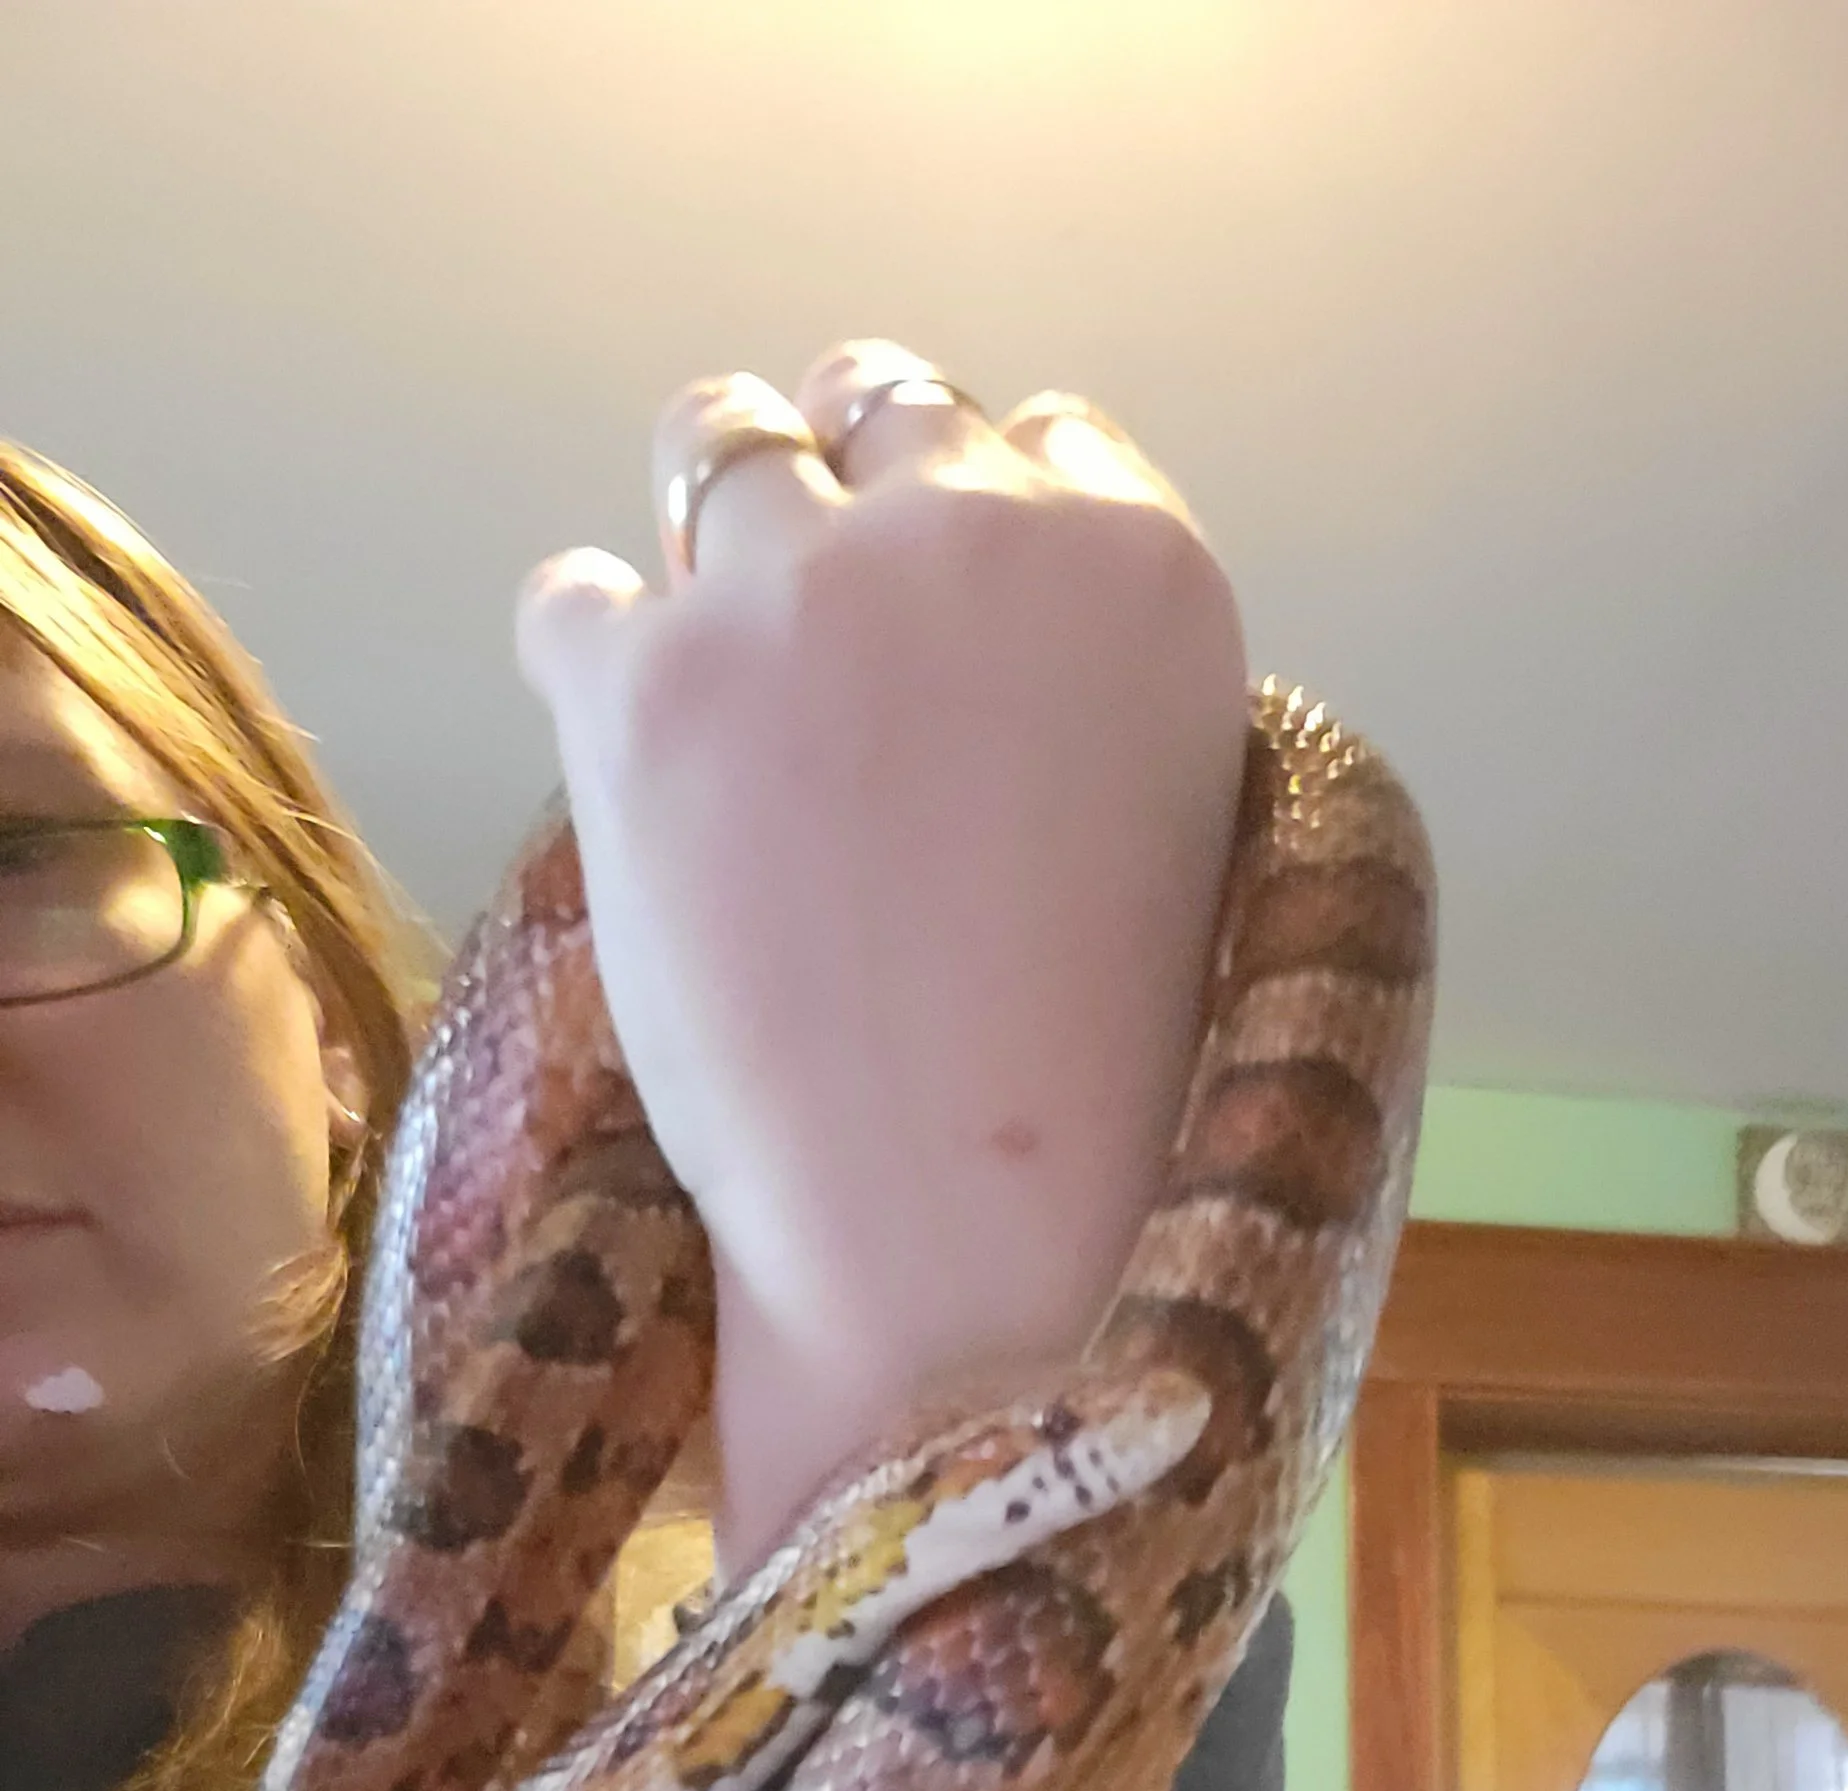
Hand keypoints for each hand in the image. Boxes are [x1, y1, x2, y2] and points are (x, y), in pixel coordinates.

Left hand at [516, 339, 1247, 1577]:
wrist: (966, 1233)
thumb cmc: (1100, 1076)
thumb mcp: (1173, 815)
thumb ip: (1081, 668)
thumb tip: (959, 614)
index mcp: (1144, 564)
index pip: (1042, 435)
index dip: (984, 524)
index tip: (951, 626)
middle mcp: (971, 528)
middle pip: (872, 401)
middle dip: (843, 499)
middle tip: (820, 652)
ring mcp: (791, 590)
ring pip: (715, 444)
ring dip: (710, 542)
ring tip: (722, 694)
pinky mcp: (639, 681)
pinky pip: (575, 589)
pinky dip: (597, 659)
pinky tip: (643, 771)